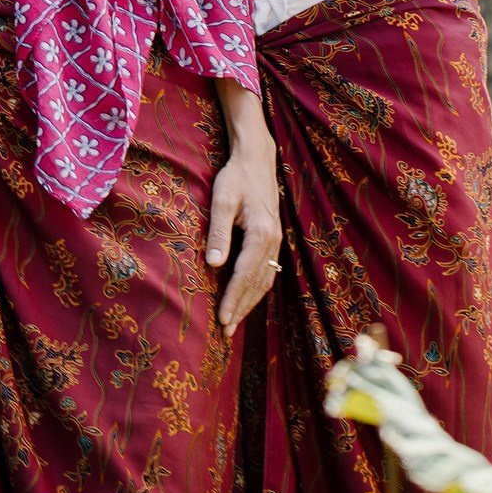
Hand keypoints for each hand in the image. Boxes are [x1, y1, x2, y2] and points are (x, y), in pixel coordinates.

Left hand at [206, 104, 282, 338]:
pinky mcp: (274, 240)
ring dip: (249, 303)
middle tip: (225, 332)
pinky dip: (256, 290)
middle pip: (258, 284)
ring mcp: (277, 242)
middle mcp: (274, 242)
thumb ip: (218, 232)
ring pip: (265, 281)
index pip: (245, 275)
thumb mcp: (222, 200)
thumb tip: (214, 265)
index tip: (222, 319)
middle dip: (241, 309)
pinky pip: (267, 272)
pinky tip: (245, 299)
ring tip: (234, 322)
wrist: (256, 159)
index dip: (233, 299)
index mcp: (262, 234)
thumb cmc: (236, 177)